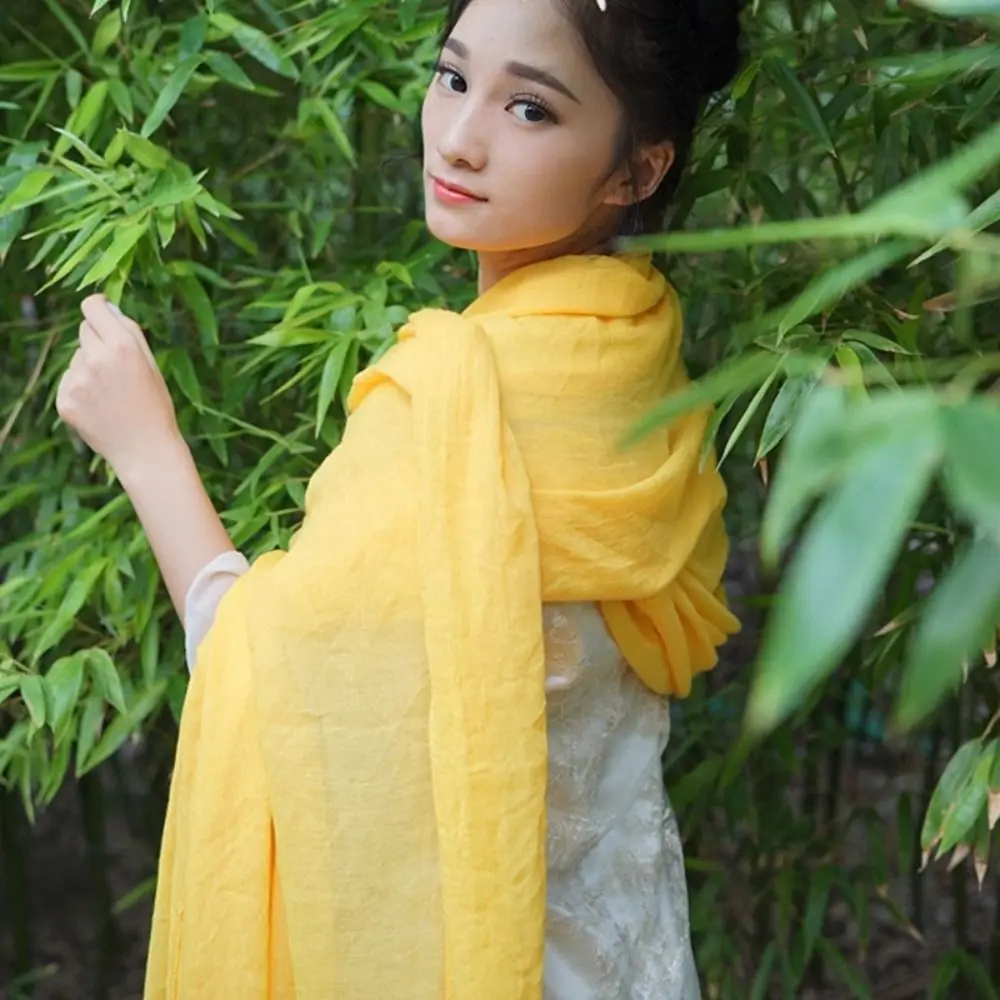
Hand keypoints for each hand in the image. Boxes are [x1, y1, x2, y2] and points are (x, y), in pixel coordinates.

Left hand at [56, 295, 180, 475]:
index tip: (101, 310)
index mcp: (122, 346)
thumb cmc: (155, 406)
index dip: (98, 306)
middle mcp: (95, 359)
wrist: (146, 451)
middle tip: (118, 366)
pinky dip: (81, 390)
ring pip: (77, 358)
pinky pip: (69, 381)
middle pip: (84, 330)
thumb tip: (107, 307)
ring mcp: (76, 381)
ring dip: (89, 368)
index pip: (92, 308)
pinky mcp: (64, 400)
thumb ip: (130, 332)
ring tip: (111, 395)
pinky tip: (100, 407)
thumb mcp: (151, 365)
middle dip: (98, 340)